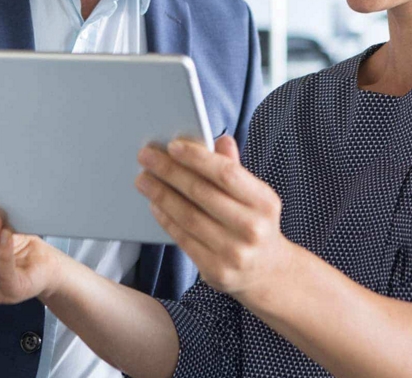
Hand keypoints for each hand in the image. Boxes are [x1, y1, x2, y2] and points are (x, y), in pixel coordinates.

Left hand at [136, 136, 296, 300]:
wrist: (267, 271)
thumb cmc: (254, 224)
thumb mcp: (254, 196)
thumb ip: (235, 169)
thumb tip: (220, 140)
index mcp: (265, 202)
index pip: (226, 173)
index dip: (197, 157)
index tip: (172, 146)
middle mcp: (252, 228)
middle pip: (201, 193)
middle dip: (169, 171)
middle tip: (146, 157)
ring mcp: (234, 252)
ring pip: (188, 216)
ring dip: (161, 194)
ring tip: (143, 179)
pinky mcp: (216, 270)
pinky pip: (183, 238)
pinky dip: (166, 218)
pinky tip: (155, 204)